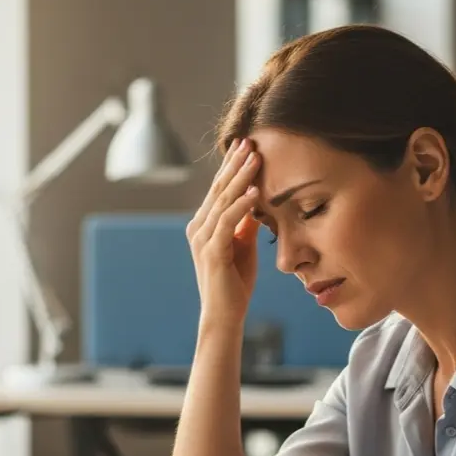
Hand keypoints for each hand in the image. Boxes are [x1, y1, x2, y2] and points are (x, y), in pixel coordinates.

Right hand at [188, 138, 261, 326]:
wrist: (225, 315)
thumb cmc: (235, 282)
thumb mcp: (244, 246)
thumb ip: (245, 224)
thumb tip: (256, 203)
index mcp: (204, 224)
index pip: (219, 188)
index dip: (232, 166)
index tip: (246, 145)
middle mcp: (199, 228)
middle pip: (219, 188)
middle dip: (235, 164)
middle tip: (250, 141)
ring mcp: (203, 239)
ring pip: (223, 201)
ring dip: (241, 178)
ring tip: (256, 159)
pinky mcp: (212, 252)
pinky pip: (228, 223)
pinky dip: (242, 206)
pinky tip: (256, 193)